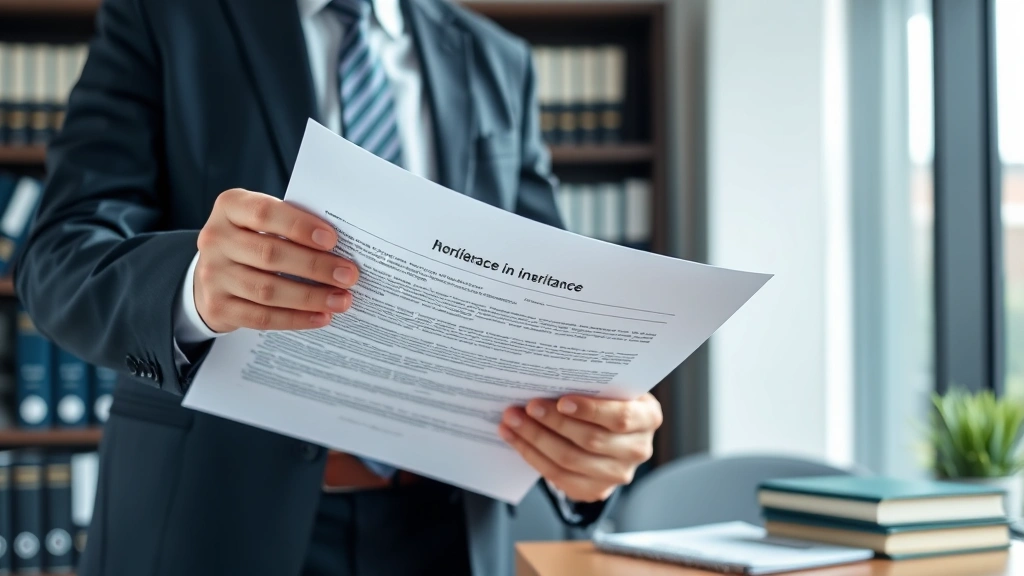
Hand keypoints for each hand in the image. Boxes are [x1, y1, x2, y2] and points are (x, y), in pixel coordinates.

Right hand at [194, 188, 358, 332]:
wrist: (214, 274)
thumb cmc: (253, 240)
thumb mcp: (264, 223)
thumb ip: (292, 228)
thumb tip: (341, 250)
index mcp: (230, 207)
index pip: (264, 212)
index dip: (299, 226)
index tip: (332, 240)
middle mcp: (215, 238)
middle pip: (270, 254)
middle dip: (315, 266)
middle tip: (349, 275)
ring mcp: (212, 275)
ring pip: (267, 290)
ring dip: (310, 297)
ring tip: (341, 300)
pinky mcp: (217, 307)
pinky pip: (261, 317)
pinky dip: (296, 318)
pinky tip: (321, 317)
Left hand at [498, 393, 661, 502]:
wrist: (612, 429)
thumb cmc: (608, 398)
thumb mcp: (612, 387)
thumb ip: (594, 383)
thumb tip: (549, 374)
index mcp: (648, 417)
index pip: (621, 417)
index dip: (591, 410)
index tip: (562, 401)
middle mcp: (638, 449)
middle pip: (590, 440)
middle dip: (553, 422)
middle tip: (525, 406)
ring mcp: (618, 474)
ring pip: (570, 460)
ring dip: (535, 439)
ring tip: (511, 421)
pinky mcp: (596, 490)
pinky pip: (559, 477)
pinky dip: (532, 456)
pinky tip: (515, 439)